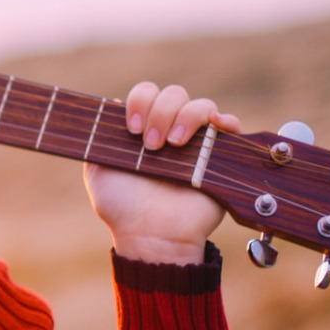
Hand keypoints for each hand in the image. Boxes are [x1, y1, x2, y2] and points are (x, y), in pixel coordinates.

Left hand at [83, 82, 241, 265]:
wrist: (151, 235)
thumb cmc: (122, 208)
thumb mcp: (97, 171)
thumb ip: (99, 139)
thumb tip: (110, 105)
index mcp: (143, 130)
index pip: (147, 93)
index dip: (140, 101)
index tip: (133, 128)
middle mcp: (170, 130)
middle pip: (174, 94)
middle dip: (161, 113)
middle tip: (151, 145)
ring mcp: (197, 142)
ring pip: (201, 105)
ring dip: (186, 118)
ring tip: (174, 145)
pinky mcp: (220, 156)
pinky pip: (231, 125)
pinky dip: (225, 119)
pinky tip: (214, 126)